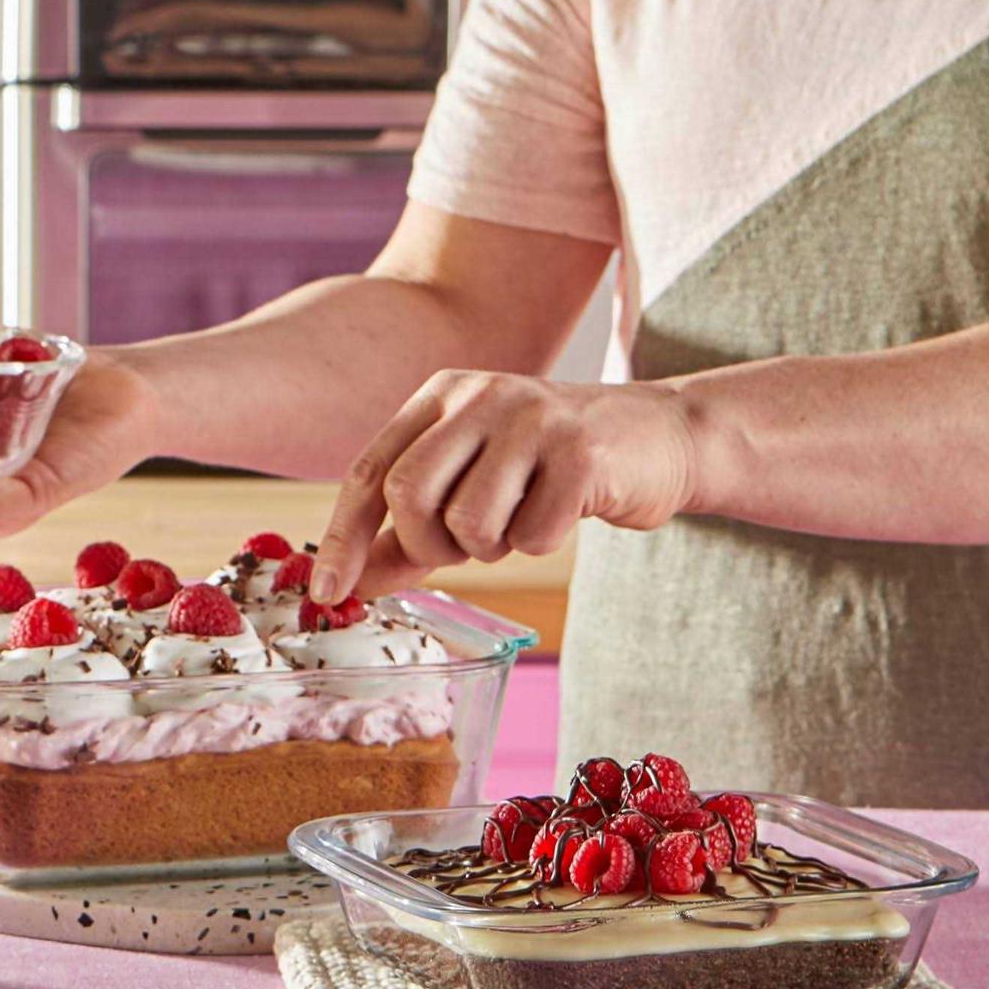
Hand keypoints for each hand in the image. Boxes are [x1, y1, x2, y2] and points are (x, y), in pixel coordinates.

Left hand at [311, 370, 697, 601]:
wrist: (662, 436)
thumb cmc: (552, 467)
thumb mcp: (473, 485)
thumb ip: (408, 532)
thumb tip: (348, 584)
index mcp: (443, 396)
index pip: (370, 470)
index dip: (343, 537)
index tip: (326, 593)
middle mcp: (481, 395)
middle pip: (409, 493)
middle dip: (427, 544)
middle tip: (460, 550)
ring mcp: (533, 418)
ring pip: (470, 522)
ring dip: (491, 547)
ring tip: (521, 519)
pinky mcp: (582, 452)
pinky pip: (532, 534)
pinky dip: (542, 542)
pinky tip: (564, 512)